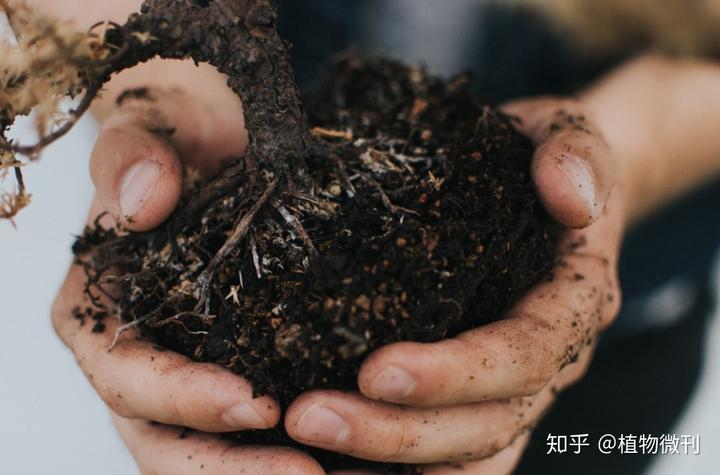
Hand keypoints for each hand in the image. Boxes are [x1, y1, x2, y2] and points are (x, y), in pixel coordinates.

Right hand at [52, 87, 322, 473]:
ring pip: (208, 450)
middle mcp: (137, 357)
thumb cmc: (174, 137)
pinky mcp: (235, 368)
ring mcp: (185, 372)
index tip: (255, 405)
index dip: (183, 399)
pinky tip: (345, 458)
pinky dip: (291, 449)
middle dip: (231, 467)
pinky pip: (252, 431)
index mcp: (101, 313)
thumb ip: (133, 159)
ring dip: (263, 472)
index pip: (127, 377)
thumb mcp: (149, 130)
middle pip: (166, 439)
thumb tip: (145, 204)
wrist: (211, 140)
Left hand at [283, 97, 624, 473]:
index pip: (525, 356)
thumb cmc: (540, 157)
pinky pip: (447, 449)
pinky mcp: (472, 387)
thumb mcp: (563, 132)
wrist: (542, 184)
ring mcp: (511, 383)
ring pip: (463, 451)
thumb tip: (570, 199)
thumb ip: (573, 152)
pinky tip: (334, 461)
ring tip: (306, 436)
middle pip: (485, 423)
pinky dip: (395, 465)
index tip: (376, 368)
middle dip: (399, 431)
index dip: (456, 372)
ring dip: (385, 456)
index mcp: (572, 303)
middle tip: (309, 416)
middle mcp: (547, 360)